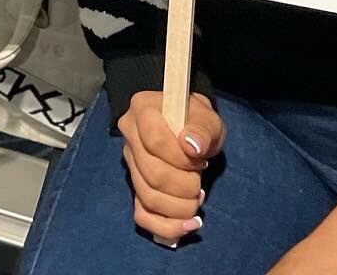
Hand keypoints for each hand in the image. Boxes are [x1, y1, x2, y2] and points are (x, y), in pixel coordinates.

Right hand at [117, 91, 224, 244]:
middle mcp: (129, 135)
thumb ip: (202, 129)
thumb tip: (192, 147)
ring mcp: (129, 163)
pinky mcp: (134, 187)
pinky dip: (166, 226)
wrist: (188, 128)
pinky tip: (188, 224)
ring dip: (180, 207)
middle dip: (184, 186)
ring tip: (197, 198)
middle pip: (151, 174)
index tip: (200, 160)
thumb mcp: (207, 118)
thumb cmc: (196, 121)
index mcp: (141, 109)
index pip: (154, 140)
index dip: (181, 158)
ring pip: (148, 197)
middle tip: (200, 182)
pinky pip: (142, 216)